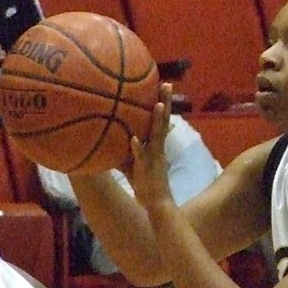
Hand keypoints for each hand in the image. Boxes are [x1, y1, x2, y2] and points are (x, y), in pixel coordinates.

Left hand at [126, 82, 173, 210]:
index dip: (163, 103)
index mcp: (156, 145)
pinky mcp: (146, 169)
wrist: (157, 203)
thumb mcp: (136, 161)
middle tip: (167, 84)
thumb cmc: (145, 182)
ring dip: (157, 120)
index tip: (164, 86)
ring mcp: (153, 157)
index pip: (161, 120)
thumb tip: (120, 136)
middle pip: (163, 121)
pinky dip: (137, 148)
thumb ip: (131, 148)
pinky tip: (132, 139)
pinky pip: (141, 156)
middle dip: (165, 102)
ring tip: (157, 104)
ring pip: (156, 135)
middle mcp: (157, 147)